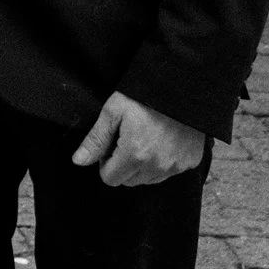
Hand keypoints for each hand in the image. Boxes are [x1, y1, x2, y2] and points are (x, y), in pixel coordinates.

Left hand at [71, 92, 206, 186]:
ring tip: (144, 139)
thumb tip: (78, 161)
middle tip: (126, 140)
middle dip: (122, 165)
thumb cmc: (144, 95)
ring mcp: (176, 166)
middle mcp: (157, 166)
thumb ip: (96, 140)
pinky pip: (168, 172)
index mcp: (135, 155)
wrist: (182, 87)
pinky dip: (162, 162)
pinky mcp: (190, 162)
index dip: (105, 162)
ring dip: (142, 166)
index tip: (111, 145)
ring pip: (148, 179)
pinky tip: (161, 141)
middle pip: (128, 181)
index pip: (110, 178)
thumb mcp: (113, 111)